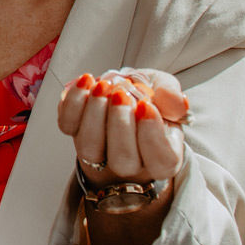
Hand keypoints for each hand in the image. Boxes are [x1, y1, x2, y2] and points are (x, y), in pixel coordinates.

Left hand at [57, 67, 187, 186]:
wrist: (122, 91)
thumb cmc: (147, 96)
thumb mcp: (165, 91)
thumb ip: (171, 96)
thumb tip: (177, 103)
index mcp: (161, 156)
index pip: (161, 161)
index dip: (152, 136)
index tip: (146, 105)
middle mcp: (129, 162)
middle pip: (123, 161)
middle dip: (121, 125)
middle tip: (122, 94)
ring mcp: (98, 151)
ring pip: (91, 148)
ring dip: (95, 114)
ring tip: (104, 87)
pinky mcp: (74, 132)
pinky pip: (67, 126)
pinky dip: (73, 103)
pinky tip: (87, 82)